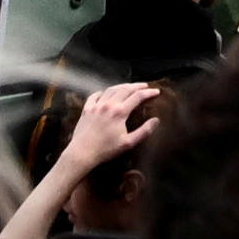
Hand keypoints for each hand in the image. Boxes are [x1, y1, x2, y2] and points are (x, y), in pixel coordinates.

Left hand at [43, 77, 159, 208]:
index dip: (148, 93)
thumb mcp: (128, 143)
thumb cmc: (106, 150)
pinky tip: (106, 93)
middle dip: (137, 86)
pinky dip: (103, 92)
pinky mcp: (86, 109)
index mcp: (120, 112)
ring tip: (129, 87)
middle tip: (145, 86)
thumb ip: (144, 131)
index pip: (137, 96)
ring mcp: (96, 105)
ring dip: (122, 86)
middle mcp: (108, 105)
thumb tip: (156, 120)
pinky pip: (95, 95)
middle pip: (125, 89)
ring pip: (111, 90)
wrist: (82, 153)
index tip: (156, 92)